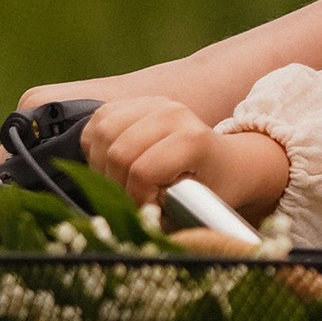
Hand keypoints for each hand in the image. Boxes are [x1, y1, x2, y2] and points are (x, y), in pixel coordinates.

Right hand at [82, 93, 289, 224]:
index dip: (136, 198)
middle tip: (129, 198)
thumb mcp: (196, 208)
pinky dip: (95, 147)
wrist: (226, 162)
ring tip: (120, 182)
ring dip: (101, 165)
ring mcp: (153, 102)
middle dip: (116, 184)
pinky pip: (97, 122)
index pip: (143, 171)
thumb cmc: (211, 189)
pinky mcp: (134, 101)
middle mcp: (173, 113)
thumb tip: (133, 219)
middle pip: (118, 152)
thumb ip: (166, 215)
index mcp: (194, 139)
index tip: (147, 210)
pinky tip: (112, 163)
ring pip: (102, 133)